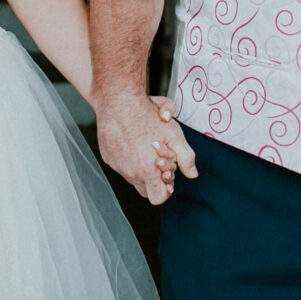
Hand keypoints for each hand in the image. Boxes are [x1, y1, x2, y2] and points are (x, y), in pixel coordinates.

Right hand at [98, 90, 193, 204]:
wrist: (118, 101)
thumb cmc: (147, 115)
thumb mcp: (174, 134)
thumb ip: (186, 158)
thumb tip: (192, 174)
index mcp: (146, 171)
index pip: (158, 198)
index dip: (166, 190)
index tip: (168, 175)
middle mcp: (129, 172)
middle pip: (145, 191)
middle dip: (154, 180)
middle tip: (159, 160)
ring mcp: (117, 166)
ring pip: (132, 178)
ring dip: (142, 169)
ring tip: (147, 148)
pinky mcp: (108, 157)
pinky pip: (121, 167)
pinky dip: (128, 160)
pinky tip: (133, 142)